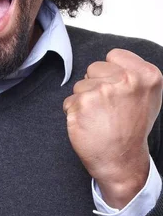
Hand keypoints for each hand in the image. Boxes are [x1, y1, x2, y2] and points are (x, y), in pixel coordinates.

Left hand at [63, 49, 162, 207]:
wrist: (121, 160)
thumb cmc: (132, 129)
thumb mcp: (147, 96)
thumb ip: (133, 74)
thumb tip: (112, 60)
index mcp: (146, 75)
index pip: (114, 55)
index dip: (111, 72)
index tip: (117, 88)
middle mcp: (125, 80)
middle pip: (94, 67)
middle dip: (96, 84)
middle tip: (108, 107)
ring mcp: (102, 92)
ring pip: (80, 85)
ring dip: (84, 100)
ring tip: (100, 117)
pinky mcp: (81, 104)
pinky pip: (69, 101)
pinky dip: (74, 113)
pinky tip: (89, 124)